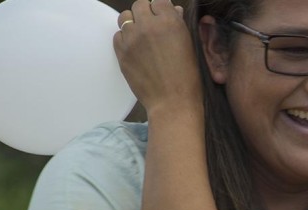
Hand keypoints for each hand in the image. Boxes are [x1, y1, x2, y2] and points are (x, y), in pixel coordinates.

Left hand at [113, 0, 201, 115]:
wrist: (173, 102)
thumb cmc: (187, 77)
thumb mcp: (190, 46)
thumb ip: (179, 24)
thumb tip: (173, 10)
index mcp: (170, 22)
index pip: (159, 1)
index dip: (162, 8)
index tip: (163, 15)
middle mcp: (149, 26)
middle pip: (140, 5)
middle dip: (146, 12)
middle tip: (152, 24)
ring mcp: (132, 39)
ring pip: (125, 17)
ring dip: (133, 22)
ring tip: (141, 35)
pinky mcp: (122, 52)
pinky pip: (118, 35)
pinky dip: (125, 38)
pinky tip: (135, 48)